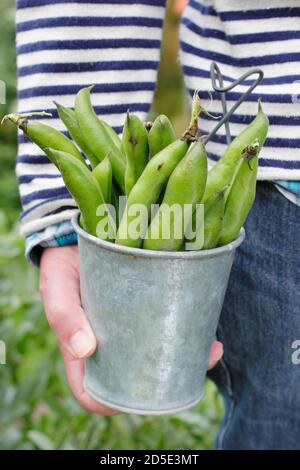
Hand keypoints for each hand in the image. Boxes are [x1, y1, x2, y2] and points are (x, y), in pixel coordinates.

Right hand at [39, 245, 222, 414]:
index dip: (110, 404)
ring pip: (156, 353)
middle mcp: (109, 343)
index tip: (139, 400)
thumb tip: (85, 350)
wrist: (83, 229)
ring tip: (209, 351)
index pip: (92, 390)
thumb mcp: (57, 288)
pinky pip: (166, 326)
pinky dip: (187, 331)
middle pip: (133, 377)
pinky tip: (208, 330)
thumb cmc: (63, 265)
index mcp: (82, 349)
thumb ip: (64, 315)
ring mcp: (130, 325)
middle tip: (190, 370)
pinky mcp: (147, 305)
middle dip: (162, 382)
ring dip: (183, 358)